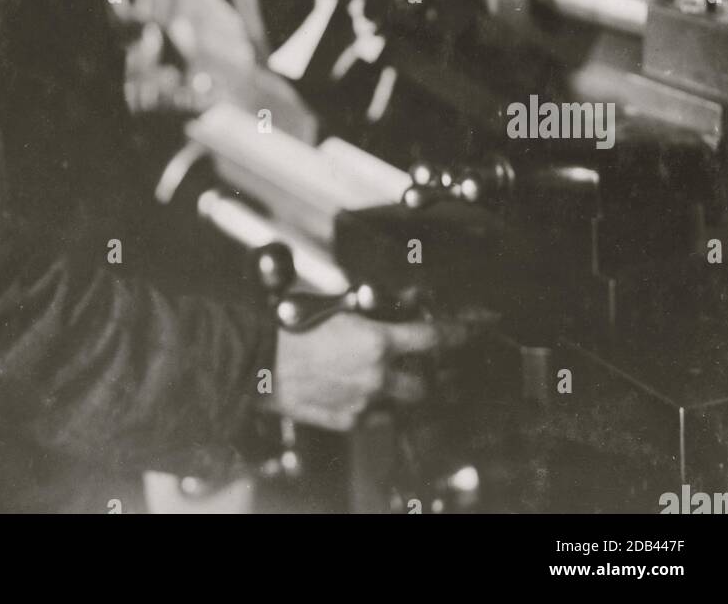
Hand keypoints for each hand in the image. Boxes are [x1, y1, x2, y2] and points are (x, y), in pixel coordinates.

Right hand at [272, 310, 490, 433]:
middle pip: (421, 385)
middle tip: (411, 363)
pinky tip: (350, 388)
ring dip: (393, 391)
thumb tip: (398, 305)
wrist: (259, 360)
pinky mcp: (347, 421)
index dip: (455, 333)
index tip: (469, 331)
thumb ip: (371, 311)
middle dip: (420, 374)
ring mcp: (363, 403)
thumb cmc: (291, 328)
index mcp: (377, 342)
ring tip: (374, 376)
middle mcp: (376, 376)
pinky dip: (368, 404)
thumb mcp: (336, 306)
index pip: (431, 338)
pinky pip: (370, 415)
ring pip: (397, 404)